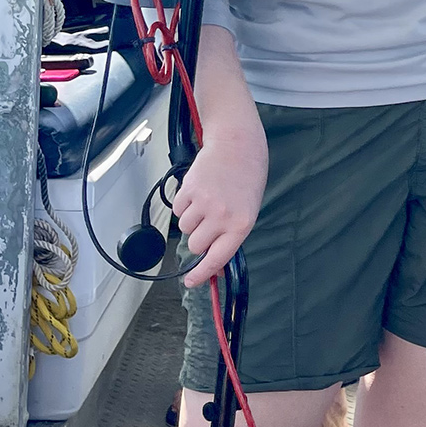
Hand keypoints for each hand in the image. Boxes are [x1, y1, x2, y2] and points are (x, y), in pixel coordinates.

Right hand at [172, 122, 268, 286]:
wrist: (237, 144)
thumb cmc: (247, 177)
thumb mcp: (247, 210)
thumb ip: (231, 235)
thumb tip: (214, 263)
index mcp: (241, 224)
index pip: (217, 258)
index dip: (202, 274)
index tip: (190, 282)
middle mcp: (222, 216)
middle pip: (196, 245)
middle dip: (199, 238)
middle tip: (210, 221)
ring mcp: (203, 203)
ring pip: (185, 228)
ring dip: (192, 219)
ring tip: (208, 200)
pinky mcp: (188, 191)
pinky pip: (178, 211)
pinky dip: (185, 205)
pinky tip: (199, 191)